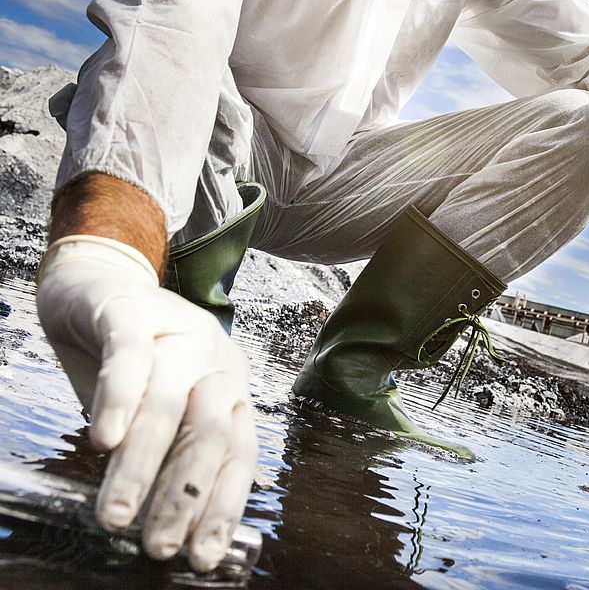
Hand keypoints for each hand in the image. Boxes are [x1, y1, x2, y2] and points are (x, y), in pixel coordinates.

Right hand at [36, 237, 257, 572]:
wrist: (95, 286)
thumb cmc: (130, 363)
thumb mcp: (159, 412)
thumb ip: (171, 454)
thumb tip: (180, 525)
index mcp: (229, 386)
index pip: (239, 452)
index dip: (224, 504)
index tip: (202, 556)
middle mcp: (215, 358)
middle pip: (209, 432)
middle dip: (184, 494)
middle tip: (157, 545)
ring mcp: (179, 330)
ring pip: (167, 401)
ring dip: (142, 463)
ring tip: (118, 514)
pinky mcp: (132, 312)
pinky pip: (130, 357)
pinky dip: (120, 398)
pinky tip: (105, 438)